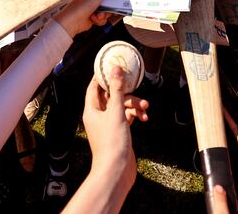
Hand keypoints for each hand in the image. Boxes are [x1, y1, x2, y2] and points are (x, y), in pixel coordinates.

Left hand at [54, 0, 121, 36]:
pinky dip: (99, 20)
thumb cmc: (84, 4)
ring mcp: (95, 7)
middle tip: (112, 7)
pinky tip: (93, 19)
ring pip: (108, 10)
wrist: (73, 20)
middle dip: (112, 5)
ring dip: (105, 14)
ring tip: (99, 15)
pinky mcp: (94, 16)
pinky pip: (103, 18)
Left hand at [82, 66, 147, 182]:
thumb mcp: (116, 111)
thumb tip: (115, 69)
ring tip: (146, 109)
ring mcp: (109, 124)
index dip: (103, 76)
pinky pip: (127, 117)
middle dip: (127, 94)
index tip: (113, 65)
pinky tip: (145, 117)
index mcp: (92, 110)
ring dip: (134, 105)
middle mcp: (98, 116)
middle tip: (138, 91)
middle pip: (112, 96)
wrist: (117, 170)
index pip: (94, 87)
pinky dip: (135, 115)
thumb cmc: (112, 142)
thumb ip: (117, 89)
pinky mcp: (119, 131)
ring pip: (121, 107)